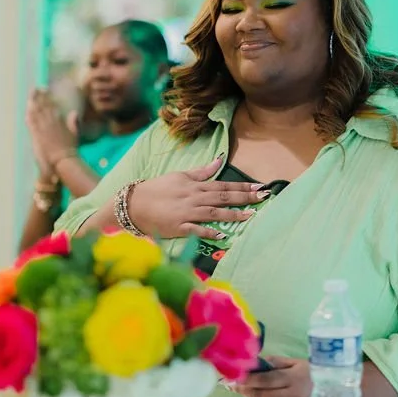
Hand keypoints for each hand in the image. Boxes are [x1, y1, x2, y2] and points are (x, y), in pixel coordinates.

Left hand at [25, 89, 76, 172]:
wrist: (62, 159)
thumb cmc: (70, 148)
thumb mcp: (75, 133)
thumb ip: (74, 122)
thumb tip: (74, 112)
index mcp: (59, 120)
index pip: (51, 105)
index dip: (47, 96)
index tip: (45, 90)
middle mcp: (50, 122)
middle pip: (42, 105)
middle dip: (38, 95)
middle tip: (35, 88)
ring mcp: (42, 128)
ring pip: (36, 111)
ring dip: (32, 102)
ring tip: (30, 96)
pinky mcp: (36, 135)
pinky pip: (31, 123)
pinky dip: (29, 115)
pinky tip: (27, 110)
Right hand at [125, 156, 267, 239]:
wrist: (134, 204)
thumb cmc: (157, 189)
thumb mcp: (180, 176)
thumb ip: (202, 172)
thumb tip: (220, 160)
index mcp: (195, 186)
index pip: (224, 185)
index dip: (242, 186)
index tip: (259, 187)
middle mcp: (194, 199)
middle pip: (223, 197)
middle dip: (244, 198)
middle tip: (263, 197)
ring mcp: (187, 214)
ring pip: (214, 213)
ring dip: (233, 215)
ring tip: (250, 215)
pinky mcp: (179, 228)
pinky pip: (197, 230)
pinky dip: (210, 232)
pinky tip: (223, 235)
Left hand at [232, 356, 311, 396]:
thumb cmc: (316, 378)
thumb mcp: (300, 364)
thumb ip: (278, 362)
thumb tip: (259, 361)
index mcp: (292, 379)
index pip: (265, 379)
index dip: (248, 377)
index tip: (236, 374)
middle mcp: (288, 396)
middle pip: (259, 394)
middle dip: (243, 389)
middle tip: (233, 384)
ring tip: (244, 391)